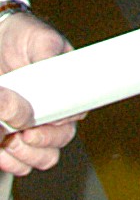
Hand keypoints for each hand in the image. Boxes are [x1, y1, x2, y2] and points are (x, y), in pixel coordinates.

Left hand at [0, 12, 76, 175]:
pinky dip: (10, 162)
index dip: (59, 128)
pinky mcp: (9, 135)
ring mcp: (29, 126)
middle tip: (23, 131)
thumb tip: (58, 76)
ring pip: (41, 158)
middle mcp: (50, 112)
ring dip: (25, 155)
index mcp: (65, 90)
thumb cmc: (20, 36)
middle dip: (41, 142)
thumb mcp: (40, 38)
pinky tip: (2, 149)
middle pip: (59, 143)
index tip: (42, 124)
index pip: (74, 118)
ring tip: (10, 140)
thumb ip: (51, 53)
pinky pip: (17, 163)